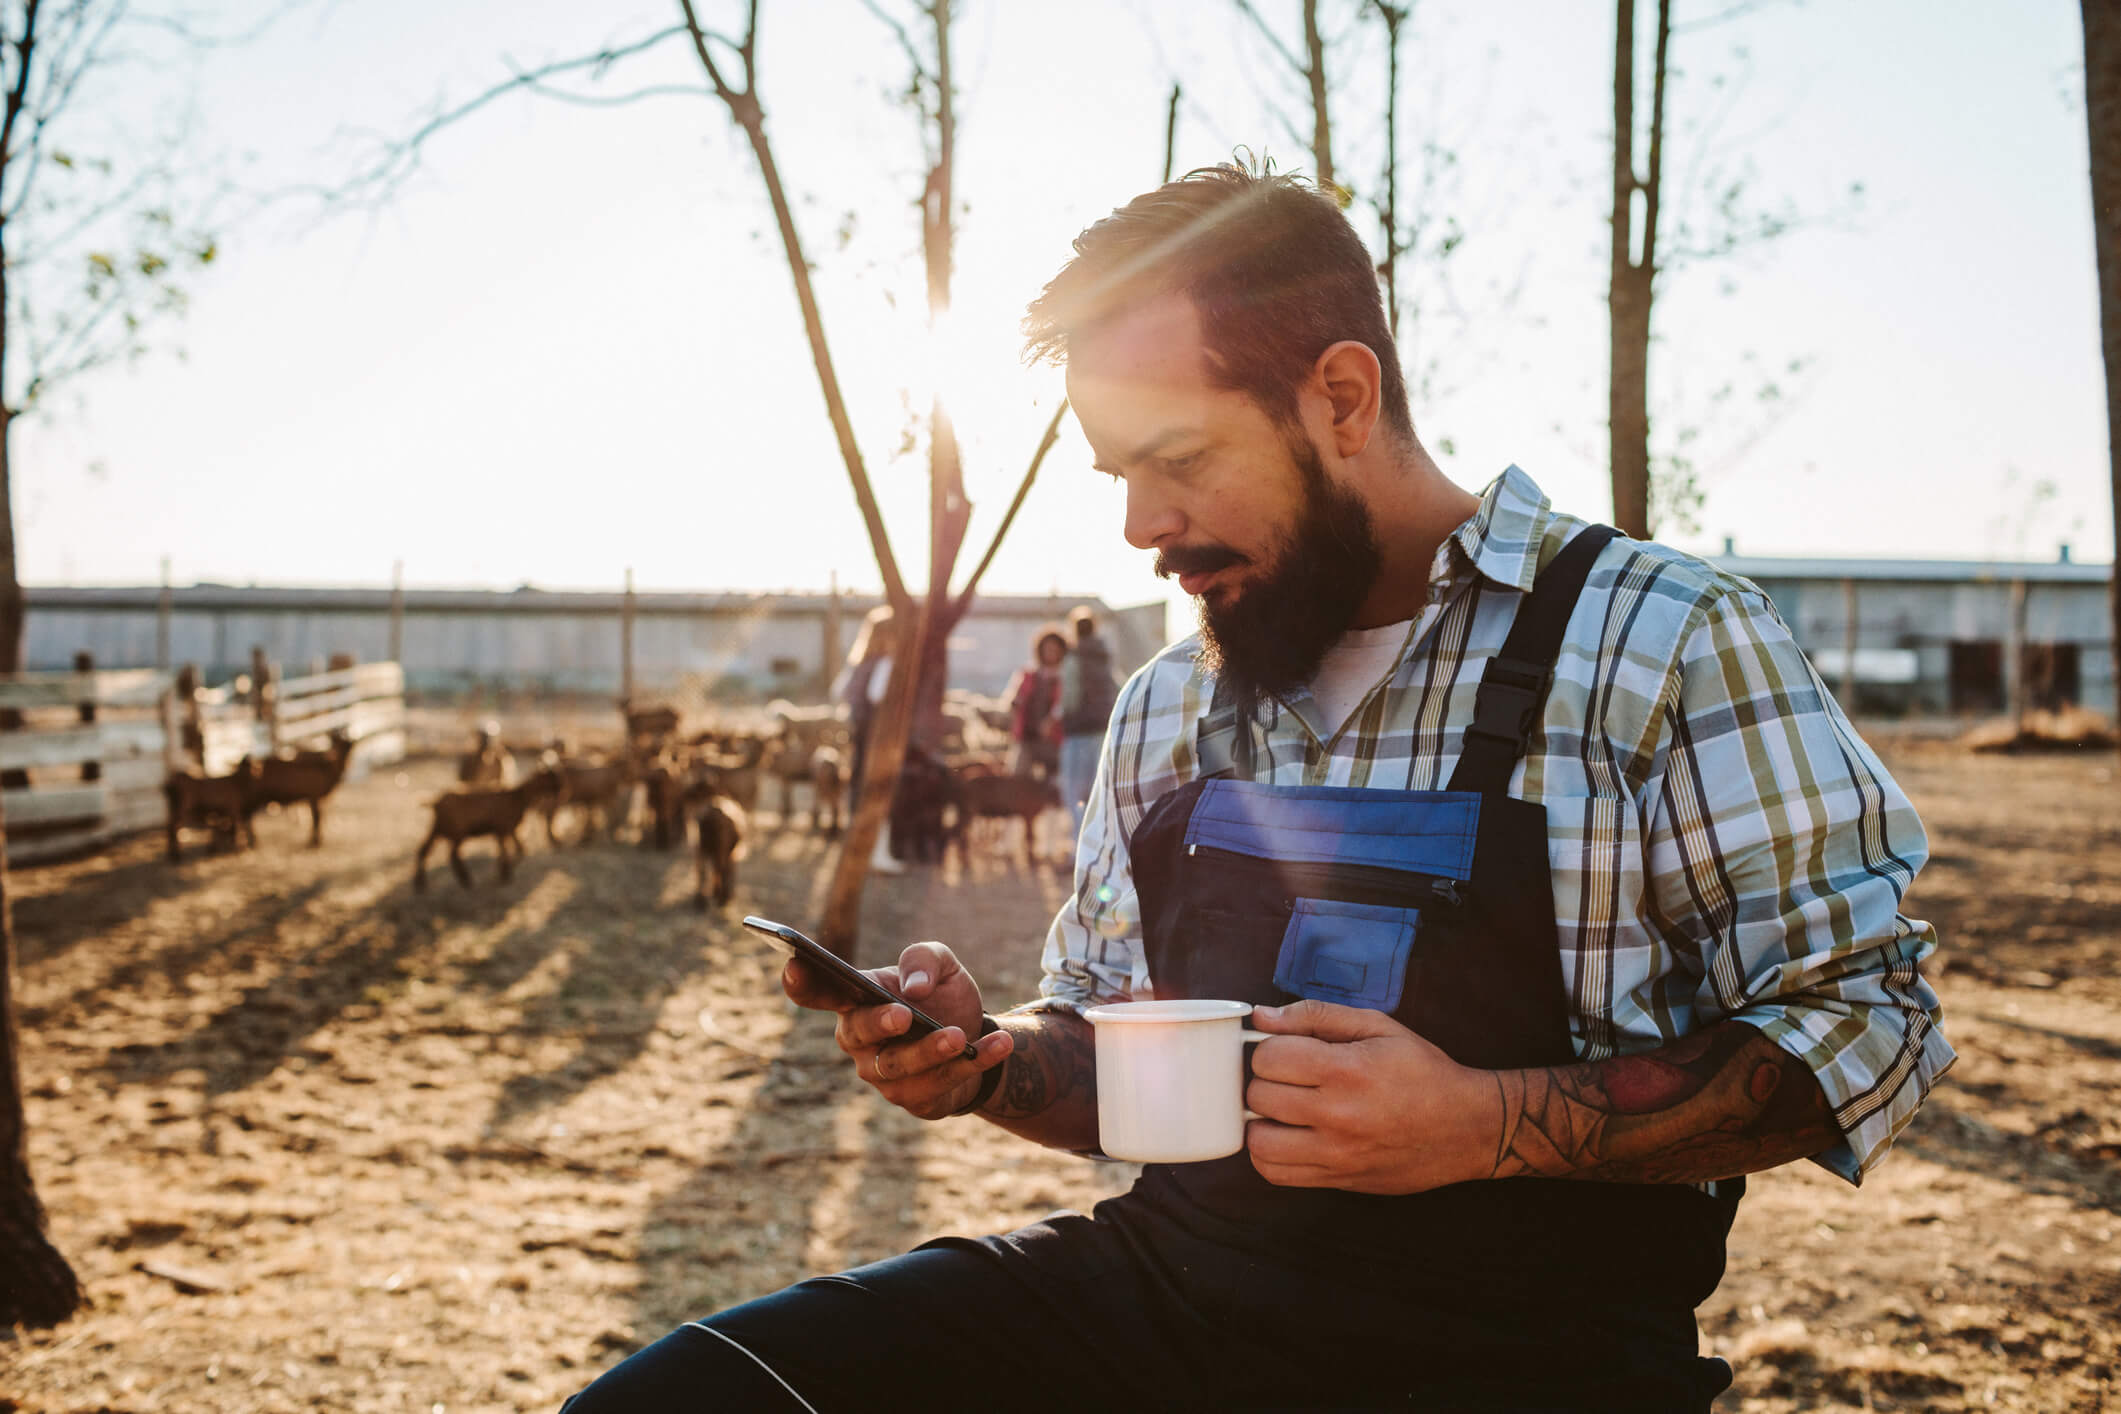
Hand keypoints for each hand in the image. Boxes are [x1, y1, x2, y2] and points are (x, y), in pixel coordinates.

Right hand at [781, 940, 1013, 1120]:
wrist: (973, 1036)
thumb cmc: (939, 995)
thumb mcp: (940, 964)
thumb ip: (924, 959)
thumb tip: (913, 987)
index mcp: (855, 1000)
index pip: (818, 991)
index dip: (802, 982)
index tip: (794, 964)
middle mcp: (859, 1041)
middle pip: (857, 1035)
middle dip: (879, 1024)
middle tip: (904, 1014)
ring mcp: (883, 1075)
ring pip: (900, 1067)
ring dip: (931, 1051)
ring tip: (958, 1035)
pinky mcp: (914, 1100)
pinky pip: (941, 1085)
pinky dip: (973, 1063)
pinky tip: (999, 1044)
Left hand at [1243, 999, 1496, 1194]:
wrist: (1467, 1128)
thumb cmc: (1423, 1071)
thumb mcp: (1378, 1026)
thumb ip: (1316, 1015)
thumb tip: (1261, 1017)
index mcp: (1348, 1070)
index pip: (1269, 1058)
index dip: (1271, 1048)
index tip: (1289, 1050)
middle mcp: (1338, 1116)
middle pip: (1258, 1097)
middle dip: (1266, 1081)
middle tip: (1288, 1078)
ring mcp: (1336, 1155)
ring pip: (1258, 1141)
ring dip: (1261, 1121)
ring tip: (1282, 1109)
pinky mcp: (1337, 1180)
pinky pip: (1275, 1174)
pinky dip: (1269, 1154)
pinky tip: (1287, 1136)